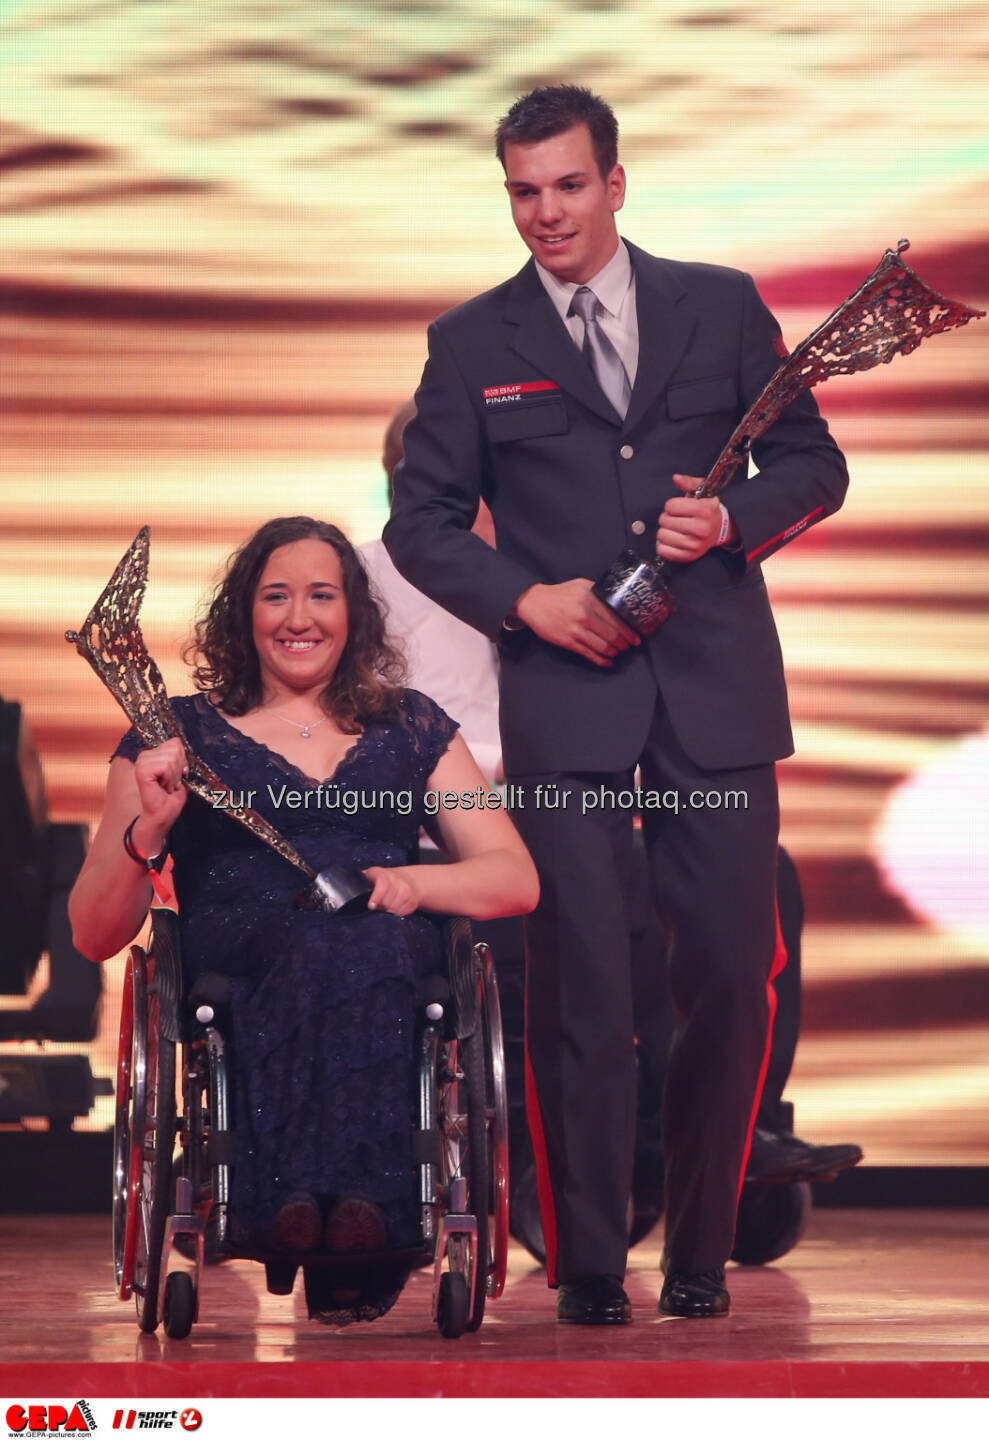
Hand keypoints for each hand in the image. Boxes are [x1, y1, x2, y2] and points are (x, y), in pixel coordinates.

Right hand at [132, 737, 187, 852]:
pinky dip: (170, 779)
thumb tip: (180, 742)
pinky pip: (165, 766)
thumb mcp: (180, 772)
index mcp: (154, 753)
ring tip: (167, 785)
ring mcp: (142, 762)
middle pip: (175, 748)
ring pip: (171, 758)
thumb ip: (179, 756)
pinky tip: (163, 787)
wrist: (163, 814)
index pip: (176, 743)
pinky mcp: (141, 771)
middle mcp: (145, 755)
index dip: (182, 760)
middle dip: (179, 768)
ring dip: (174, 776)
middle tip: (171, 782)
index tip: (178, 775)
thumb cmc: (171, 797)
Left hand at [363, 865, 420, 916]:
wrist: (408, 880)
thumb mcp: (371, 875)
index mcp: (383, 874)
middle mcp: (398, 881)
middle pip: (388, 900)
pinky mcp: (412, 901)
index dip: (377, 897)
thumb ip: (360, 879)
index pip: (383, 885)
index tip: (370, 906)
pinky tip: (390, 912)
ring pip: (395, 908)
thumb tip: (342, 885)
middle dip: (380, 908)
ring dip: (387, 912)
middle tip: (374, 911)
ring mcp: (407, 891)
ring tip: (381, 913)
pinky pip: (403, 912)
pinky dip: (395, 914)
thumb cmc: (382, 879)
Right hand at [512, 579, 639, 666]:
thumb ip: (598, 591)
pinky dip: (602, 661)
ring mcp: (576, 631)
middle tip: (630, 646)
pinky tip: (608, 663)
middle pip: (613, 635)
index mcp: (590, 599)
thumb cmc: (558, 593)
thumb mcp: (580, 584)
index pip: (617, 618)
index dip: (629, 631)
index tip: (636, 636)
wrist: (533, 603)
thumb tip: (617, 597)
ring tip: (619, 652)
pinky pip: (589, 655)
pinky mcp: (569, 642)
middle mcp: (585, 616)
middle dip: (625, 644)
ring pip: (603, 647)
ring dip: (615, 652)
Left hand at [656, 475, 736, 562]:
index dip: (671, 505)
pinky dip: (663, 545)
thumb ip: (689, 483)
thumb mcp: (703, 492)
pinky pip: (663, 550)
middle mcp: (700, 529)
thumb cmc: (708, 511)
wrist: (720, 530)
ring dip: (665, 531)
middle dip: (667, 517)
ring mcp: (694, 545)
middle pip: (664, 520)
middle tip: (677, 518)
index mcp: (704, 511)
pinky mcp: (688, 556)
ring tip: (675, 529)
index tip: (678, 507)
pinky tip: (672, 540)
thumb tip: (676, 478)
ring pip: (662, 535)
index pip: (671, 506)